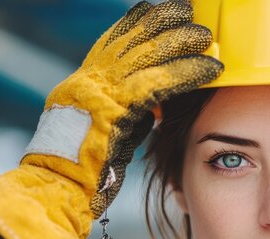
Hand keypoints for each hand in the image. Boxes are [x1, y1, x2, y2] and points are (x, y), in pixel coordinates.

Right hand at [0, 0, 222, 238]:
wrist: (59, 191)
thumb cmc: (83, 171)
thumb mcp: (104, 130)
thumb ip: (127, 111)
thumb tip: (155, 103)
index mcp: (83, 84)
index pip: (113, 41)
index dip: (139, 23)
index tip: (160, 11)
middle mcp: (89, 81)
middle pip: (132, 41)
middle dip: (163, 25)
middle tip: (190, 15)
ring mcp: (100, 94)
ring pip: (147, 56)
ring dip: (181, 44)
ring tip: (206, 36)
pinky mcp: (117, 111)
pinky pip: (159, 84)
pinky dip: (187, 73)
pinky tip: (210, 68)